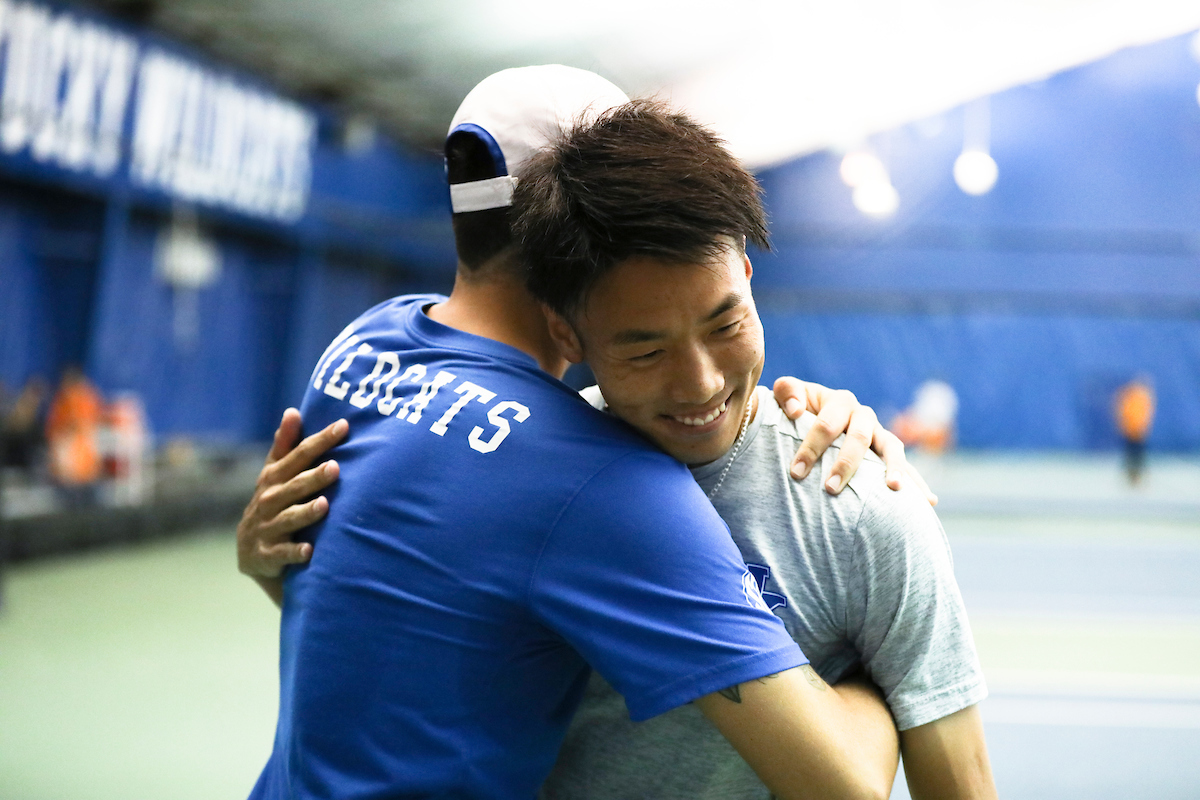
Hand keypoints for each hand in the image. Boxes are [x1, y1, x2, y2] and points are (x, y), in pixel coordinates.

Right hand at [237, 409, 347, 579]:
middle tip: (335, 468)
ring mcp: (268, 528)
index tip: (344, 426)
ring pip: (289, 518)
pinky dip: (295, 552)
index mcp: (274, 477)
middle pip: (295, 486)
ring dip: (306, 512)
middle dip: (314, 477)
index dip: (321, 440)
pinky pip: (282, 554)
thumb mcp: (274, 474)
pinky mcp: (268, 555)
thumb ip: (285, 445)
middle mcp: (269, 500)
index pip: (300, 455)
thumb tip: (292, 411)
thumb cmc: (272, 503)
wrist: (251, 550)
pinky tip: (309, 550)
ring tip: (324, 505)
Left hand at [773, 377, 936, 505]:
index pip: (827, 423)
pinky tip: (929, 501)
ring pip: (892, 447)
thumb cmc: (797, 409)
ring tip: (894, 488)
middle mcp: (864, 415)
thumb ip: (787, 392)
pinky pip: (906, 465)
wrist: (811, 416)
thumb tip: (795, 410)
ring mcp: (879, 434)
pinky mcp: (888, 452)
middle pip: (859, 437)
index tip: (796, 472)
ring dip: (894, 468)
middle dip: (845, 463)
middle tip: (831, 488)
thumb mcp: (788, 395)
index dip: (811, 446)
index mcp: (840, 401)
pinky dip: (918, 482)